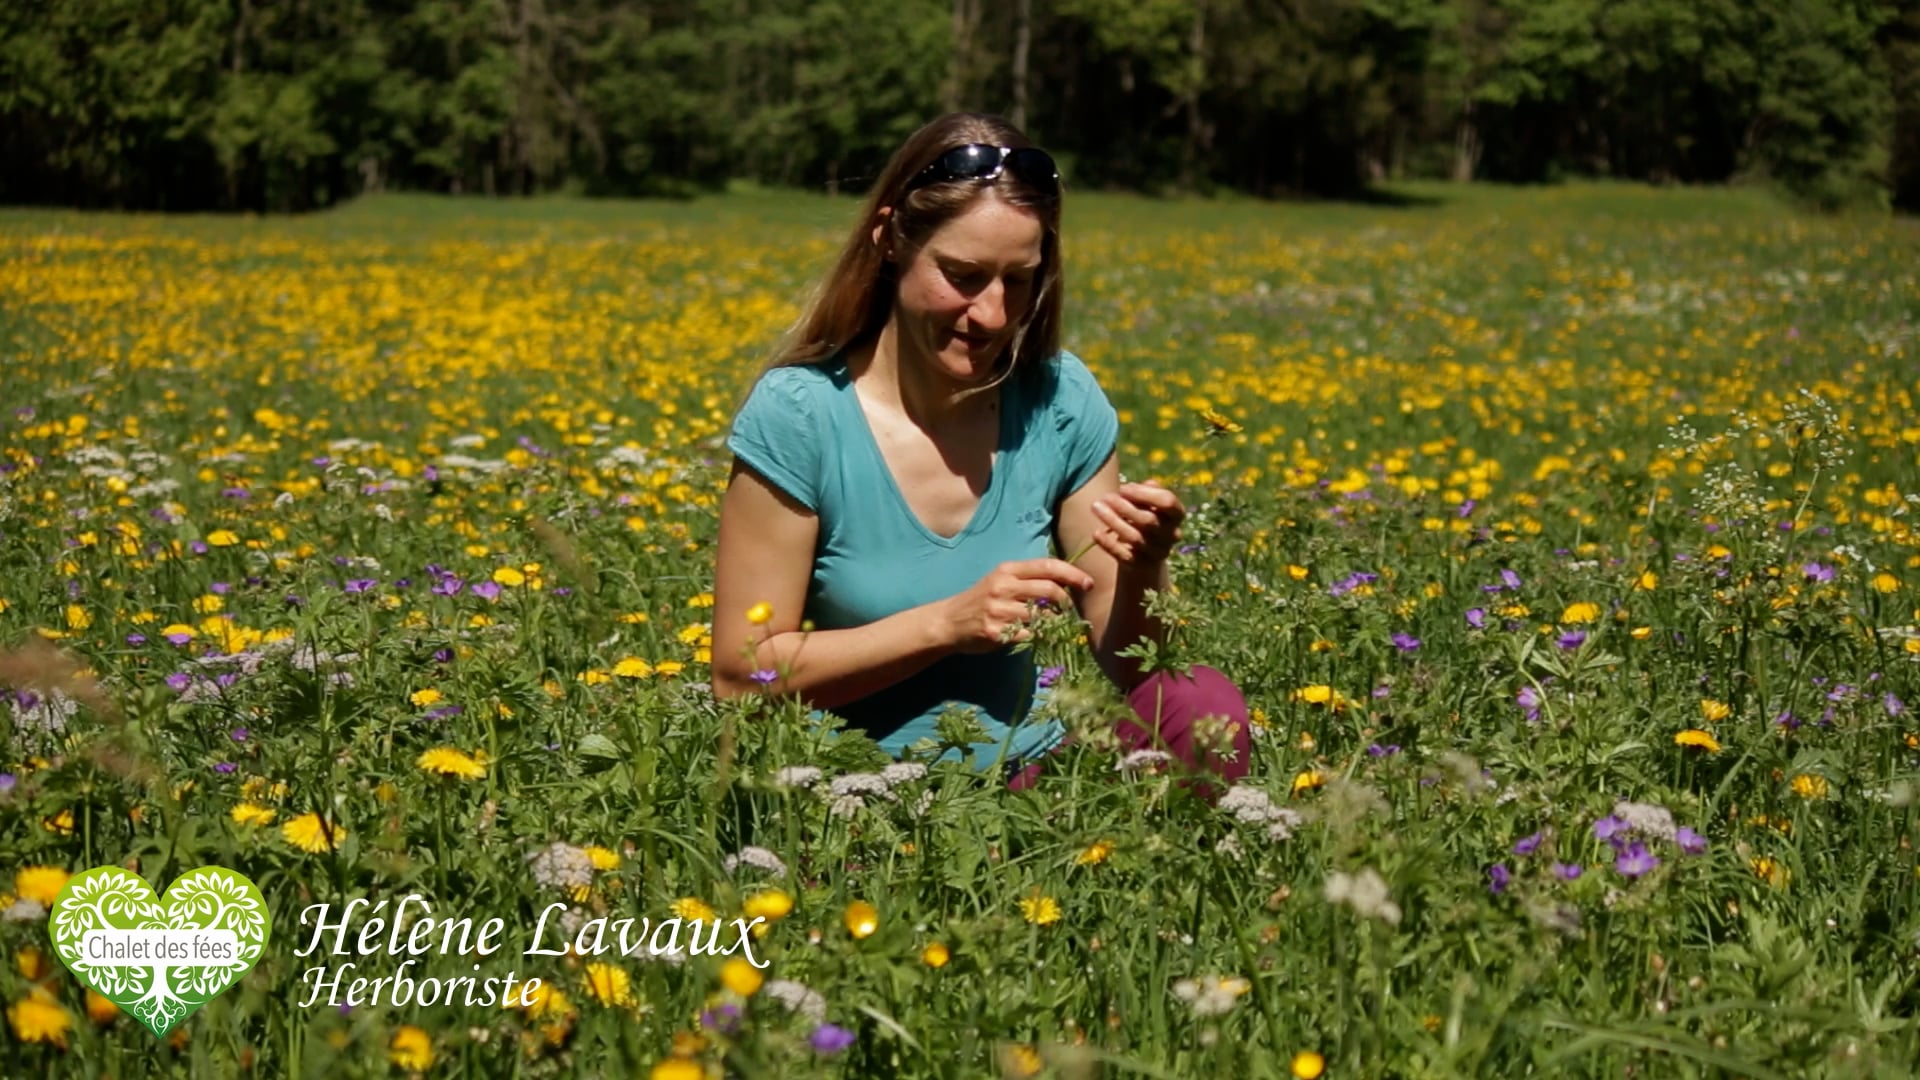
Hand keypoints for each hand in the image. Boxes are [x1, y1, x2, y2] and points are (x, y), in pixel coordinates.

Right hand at [935, 559, 1096, 653]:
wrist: (949, 621)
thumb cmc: (982, 600)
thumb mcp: (1002, 581)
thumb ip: (1029, 579)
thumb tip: (1067, 583)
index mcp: (1008, 570)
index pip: (1048, 566)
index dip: (1073, 574)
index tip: (1088, 584)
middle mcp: (1004, 586)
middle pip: (1050, 590)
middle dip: (1067, 602)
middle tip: (1071, 611)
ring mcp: (999, 610)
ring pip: (1042, 615)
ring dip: (1055, 622)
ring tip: (1055, 625)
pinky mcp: (996, 631)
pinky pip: (1030, 635)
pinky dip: (1040, 637)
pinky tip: (1040, 637)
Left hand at [1089, 482, 1184, 570]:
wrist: (1145, 553)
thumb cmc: (1146, 516)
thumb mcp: (1149, 502)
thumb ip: (1144, 491)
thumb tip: (1131, 488)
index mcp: (1177, 515)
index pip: (1167, 502)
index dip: (1144, 493)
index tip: (1123, 488)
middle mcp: (1171, 535)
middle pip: (1148, 521)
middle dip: (1124, 507)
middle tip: (1106, 497)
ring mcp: (1157, 552)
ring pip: (1134, 538)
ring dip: (1113, 521)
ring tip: (1096, 507)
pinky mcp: (1140, 565)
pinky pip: (1123, 555)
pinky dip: (1108, 544)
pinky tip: (1096, 532)